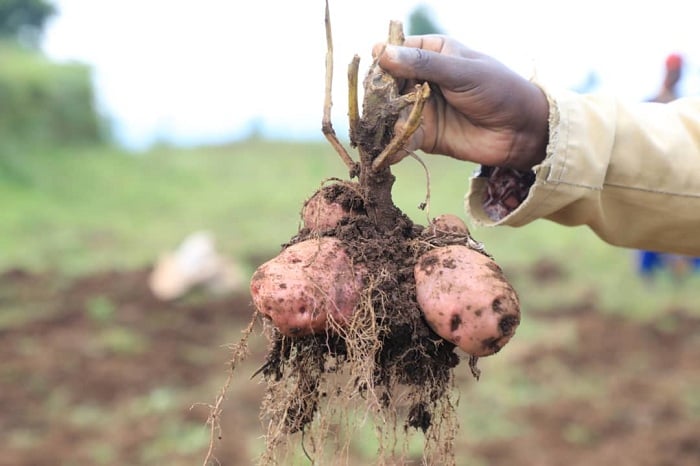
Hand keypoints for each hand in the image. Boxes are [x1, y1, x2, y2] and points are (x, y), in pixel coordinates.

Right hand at [374, 35, 548, 170]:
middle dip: (376, 97)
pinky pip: (400, 138)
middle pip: (386, 85)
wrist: (521, 132)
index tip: (376, 76)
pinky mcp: (422, 135)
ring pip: (389, 112)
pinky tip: (384, 152)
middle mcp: (421, 78)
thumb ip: (424, 65)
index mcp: (431, 53)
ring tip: (372, 133)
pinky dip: (391, 144)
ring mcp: (420, 108)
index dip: (382, 63)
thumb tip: (383, 54)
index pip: (395, 52)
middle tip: (372, 110)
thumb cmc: (498, 90)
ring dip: (380, 123)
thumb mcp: (462, 72)